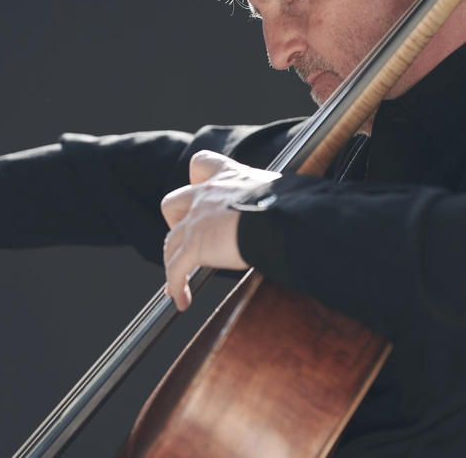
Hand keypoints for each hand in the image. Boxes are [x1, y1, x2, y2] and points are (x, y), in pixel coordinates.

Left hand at [160, 151, 279, 310]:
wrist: (281, 218)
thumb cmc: (291, 205)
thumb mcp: (278, 192)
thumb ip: (270, 199)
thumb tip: (294, 208)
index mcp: (229, 176)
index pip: (202, 164)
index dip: (196, 180)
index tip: (199, 192)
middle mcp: (207, 194)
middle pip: (172, 203)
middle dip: (176, 221)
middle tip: (191, 237)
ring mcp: (197, 220)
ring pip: (171, 241)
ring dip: (173, 260)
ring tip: (179, 280)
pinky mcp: (195, 246)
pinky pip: (176, 270)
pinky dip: (177, 286)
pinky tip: (182, 301)